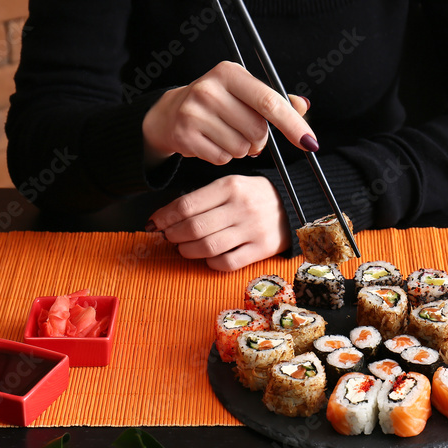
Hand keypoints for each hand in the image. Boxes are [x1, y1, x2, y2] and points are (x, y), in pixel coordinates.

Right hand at [142, 61, 313, 166]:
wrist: (169, 114)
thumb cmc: (216, 103)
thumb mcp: (243, 93)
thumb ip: (274, 99)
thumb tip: (303, 106)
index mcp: (229, 72)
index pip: (268, 101)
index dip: (292, 124)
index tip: (310, 142)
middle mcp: (210, 88)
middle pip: (257, 129)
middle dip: (259, 140)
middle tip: (247, 134)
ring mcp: (194, 112)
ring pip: (241, 148)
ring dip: (241, 149)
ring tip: (225, 136)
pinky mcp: (185, 135)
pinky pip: (222, 159)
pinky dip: (223, 157)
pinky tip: (212, 143)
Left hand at [147, 175, 290, 270]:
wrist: (293, 205)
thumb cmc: (254, 196)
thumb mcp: (232, 185)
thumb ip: (204, 198)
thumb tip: (168, 217)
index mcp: (230, 186)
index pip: (187, 205)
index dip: (164, 217)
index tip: (154, 223)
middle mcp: (241, 207)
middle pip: (193, 228)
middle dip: (173, 235)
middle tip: (168, 236)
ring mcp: (252, 229)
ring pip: (207, 247)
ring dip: (187, 251)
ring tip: (184, 248)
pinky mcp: (262, 249)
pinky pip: (227, 262)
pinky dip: (210, 262)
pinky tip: (207, 257)